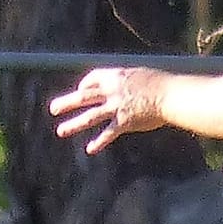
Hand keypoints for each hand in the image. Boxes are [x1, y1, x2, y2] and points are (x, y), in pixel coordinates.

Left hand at [48, 67, 165, 152]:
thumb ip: (128, 80)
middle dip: (67, 103)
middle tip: (52, 109)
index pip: (92, 79)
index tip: (80, 90)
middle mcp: (112, 91)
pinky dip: (99, 142)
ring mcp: (116, 107)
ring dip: (74, 124)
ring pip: (90, 116)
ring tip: (60, 130)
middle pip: (84, 97)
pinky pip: (108, 133)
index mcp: (115, 76)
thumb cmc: (161, 83)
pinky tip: (90, 149)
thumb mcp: (140, 75)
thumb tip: (126, 82)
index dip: (84, 84)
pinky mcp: (124, 122)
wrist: (170, 95)